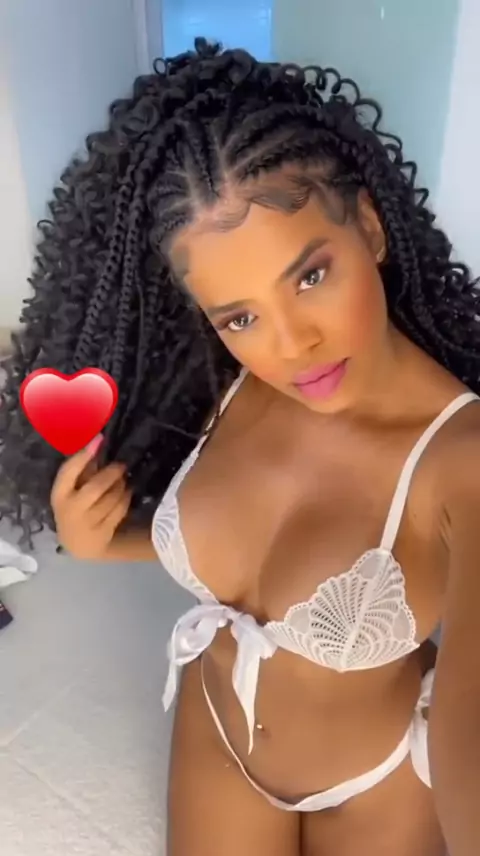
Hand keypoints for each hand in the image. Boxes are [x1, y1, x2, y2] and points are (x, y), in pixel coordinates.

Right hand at [51, 435, 131, 559]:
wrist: (78, 544)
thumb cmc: (75, 508)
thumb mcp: (71, 491)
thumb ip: (83, 469)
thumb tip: (98, 442)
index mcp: (59, 495)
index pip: (69, 472)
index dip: (83, 455)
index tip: (98, 439)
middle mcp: (71, 510)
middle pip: (96, 487)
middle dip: (112, 473)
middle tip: (121, 465)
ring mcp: (88, 523)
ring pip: (112, 498)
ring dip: (121, 485)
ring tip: (123, 480)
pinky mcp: (103, 532)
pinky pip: (120, 509)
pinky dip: (126, 498)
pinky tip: (125, 493)